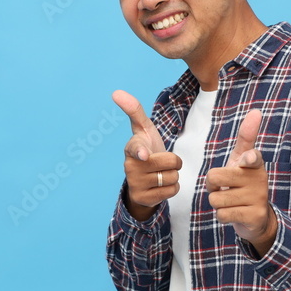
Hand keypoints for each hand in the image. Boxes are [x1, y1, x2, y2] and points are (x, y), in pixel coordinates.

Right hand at [112, 90, 182, 220]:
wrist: (145, 179)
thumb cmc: (147, 149)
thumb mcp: (144, 129)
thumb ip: (134, 110)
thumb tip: (116, 92)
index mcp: (131, 148)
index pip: (137, 148)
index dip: (141, 151)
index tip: (144, 155)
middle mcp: (131, 167)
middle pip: (171, 162)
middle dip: (174, 162)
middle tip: (163, 162)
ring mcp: (136, 184)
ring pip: (172, 177)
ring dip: (173, 175)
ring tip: (161, 173)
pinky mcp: (144, 198)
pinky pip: (172, 191)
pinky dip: (172, 188)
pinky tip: (161, 185)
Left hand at [206, 109, 277, 256]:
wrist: (257, 216)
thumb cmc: (243, 182)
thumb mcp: (242, 159)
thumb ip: (246, 137)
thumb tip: (256, 111)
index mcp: (255, 163)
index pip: (252, 157)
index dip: (248, 159)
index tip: (248, 159)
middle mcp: (259, 179)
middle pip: (213, 177)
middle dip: (212, 185)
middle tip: (225, 187)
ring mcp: (258, 198)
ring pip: (215, 198)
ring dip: (217, 202)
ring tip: (231, 200)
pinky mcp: (254, 216)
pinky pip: (222, 214)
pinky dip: (222, 216)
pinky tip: (234, 213)